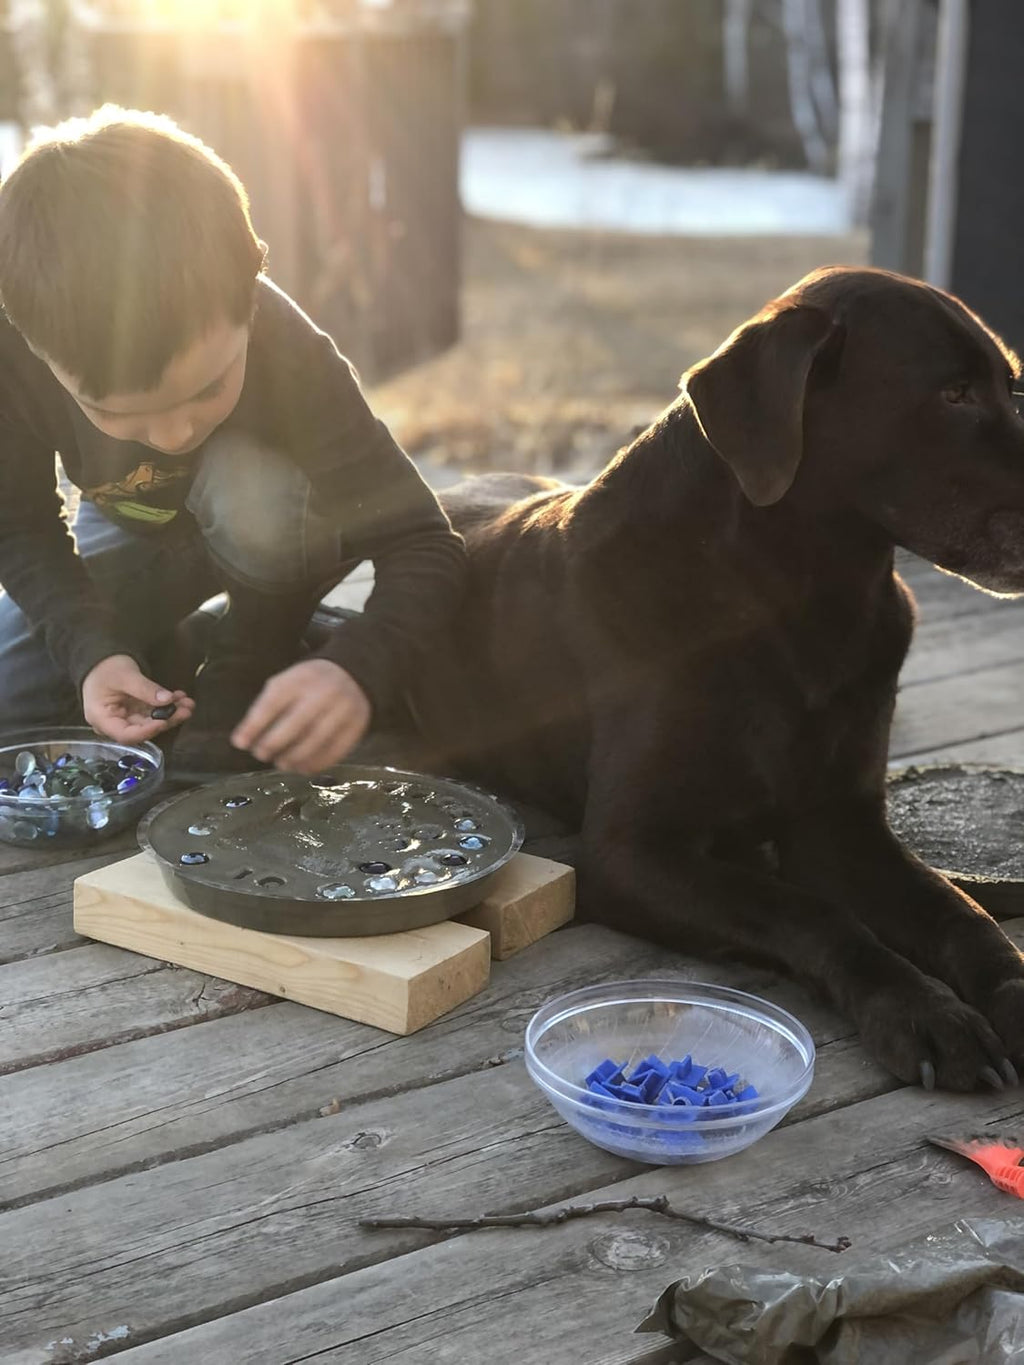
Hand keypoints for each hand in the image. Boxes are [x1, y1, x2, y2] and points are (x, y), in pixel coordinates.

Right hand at [81, 654, 194, 743]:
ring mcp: (127, 717)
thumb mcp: (125, 676)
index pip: (126, 735)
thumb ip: (145, 689)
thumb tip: (168, 700)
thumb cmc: (104, 668)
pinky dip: (168, 706)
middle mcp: (115, 723)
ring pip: (152, 721)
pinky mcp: (137, 711)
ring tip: (187, 703)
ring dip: (172, 713)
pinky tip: (180, 698)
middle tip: (185, 710)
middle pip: (143, 729)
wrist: (101, 658)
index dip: (147, 732)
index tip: (165, 721)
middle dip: (167, 720)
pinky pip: (154, 712)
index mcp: (102, 719)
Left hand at [231, 658, 371, 773]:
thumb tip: (243, 740)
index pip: (273, 703)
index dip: (254, 726)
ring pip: (315, 741)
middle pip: (295, 724)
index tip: (240, 743)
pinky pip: (335, 751)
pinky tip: (303, 768)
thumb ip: (265, 707)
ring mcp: (342, 710)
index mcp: (300, 679)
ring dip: (294, 758)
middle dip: (273, 744)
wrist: (353, 674)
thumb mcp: (286, 682)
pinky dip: (316, 764)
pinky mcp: (356, 726)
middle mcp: (323, 693)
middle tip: (261, 754)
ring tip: (282, 764)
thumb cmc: (310, 683)